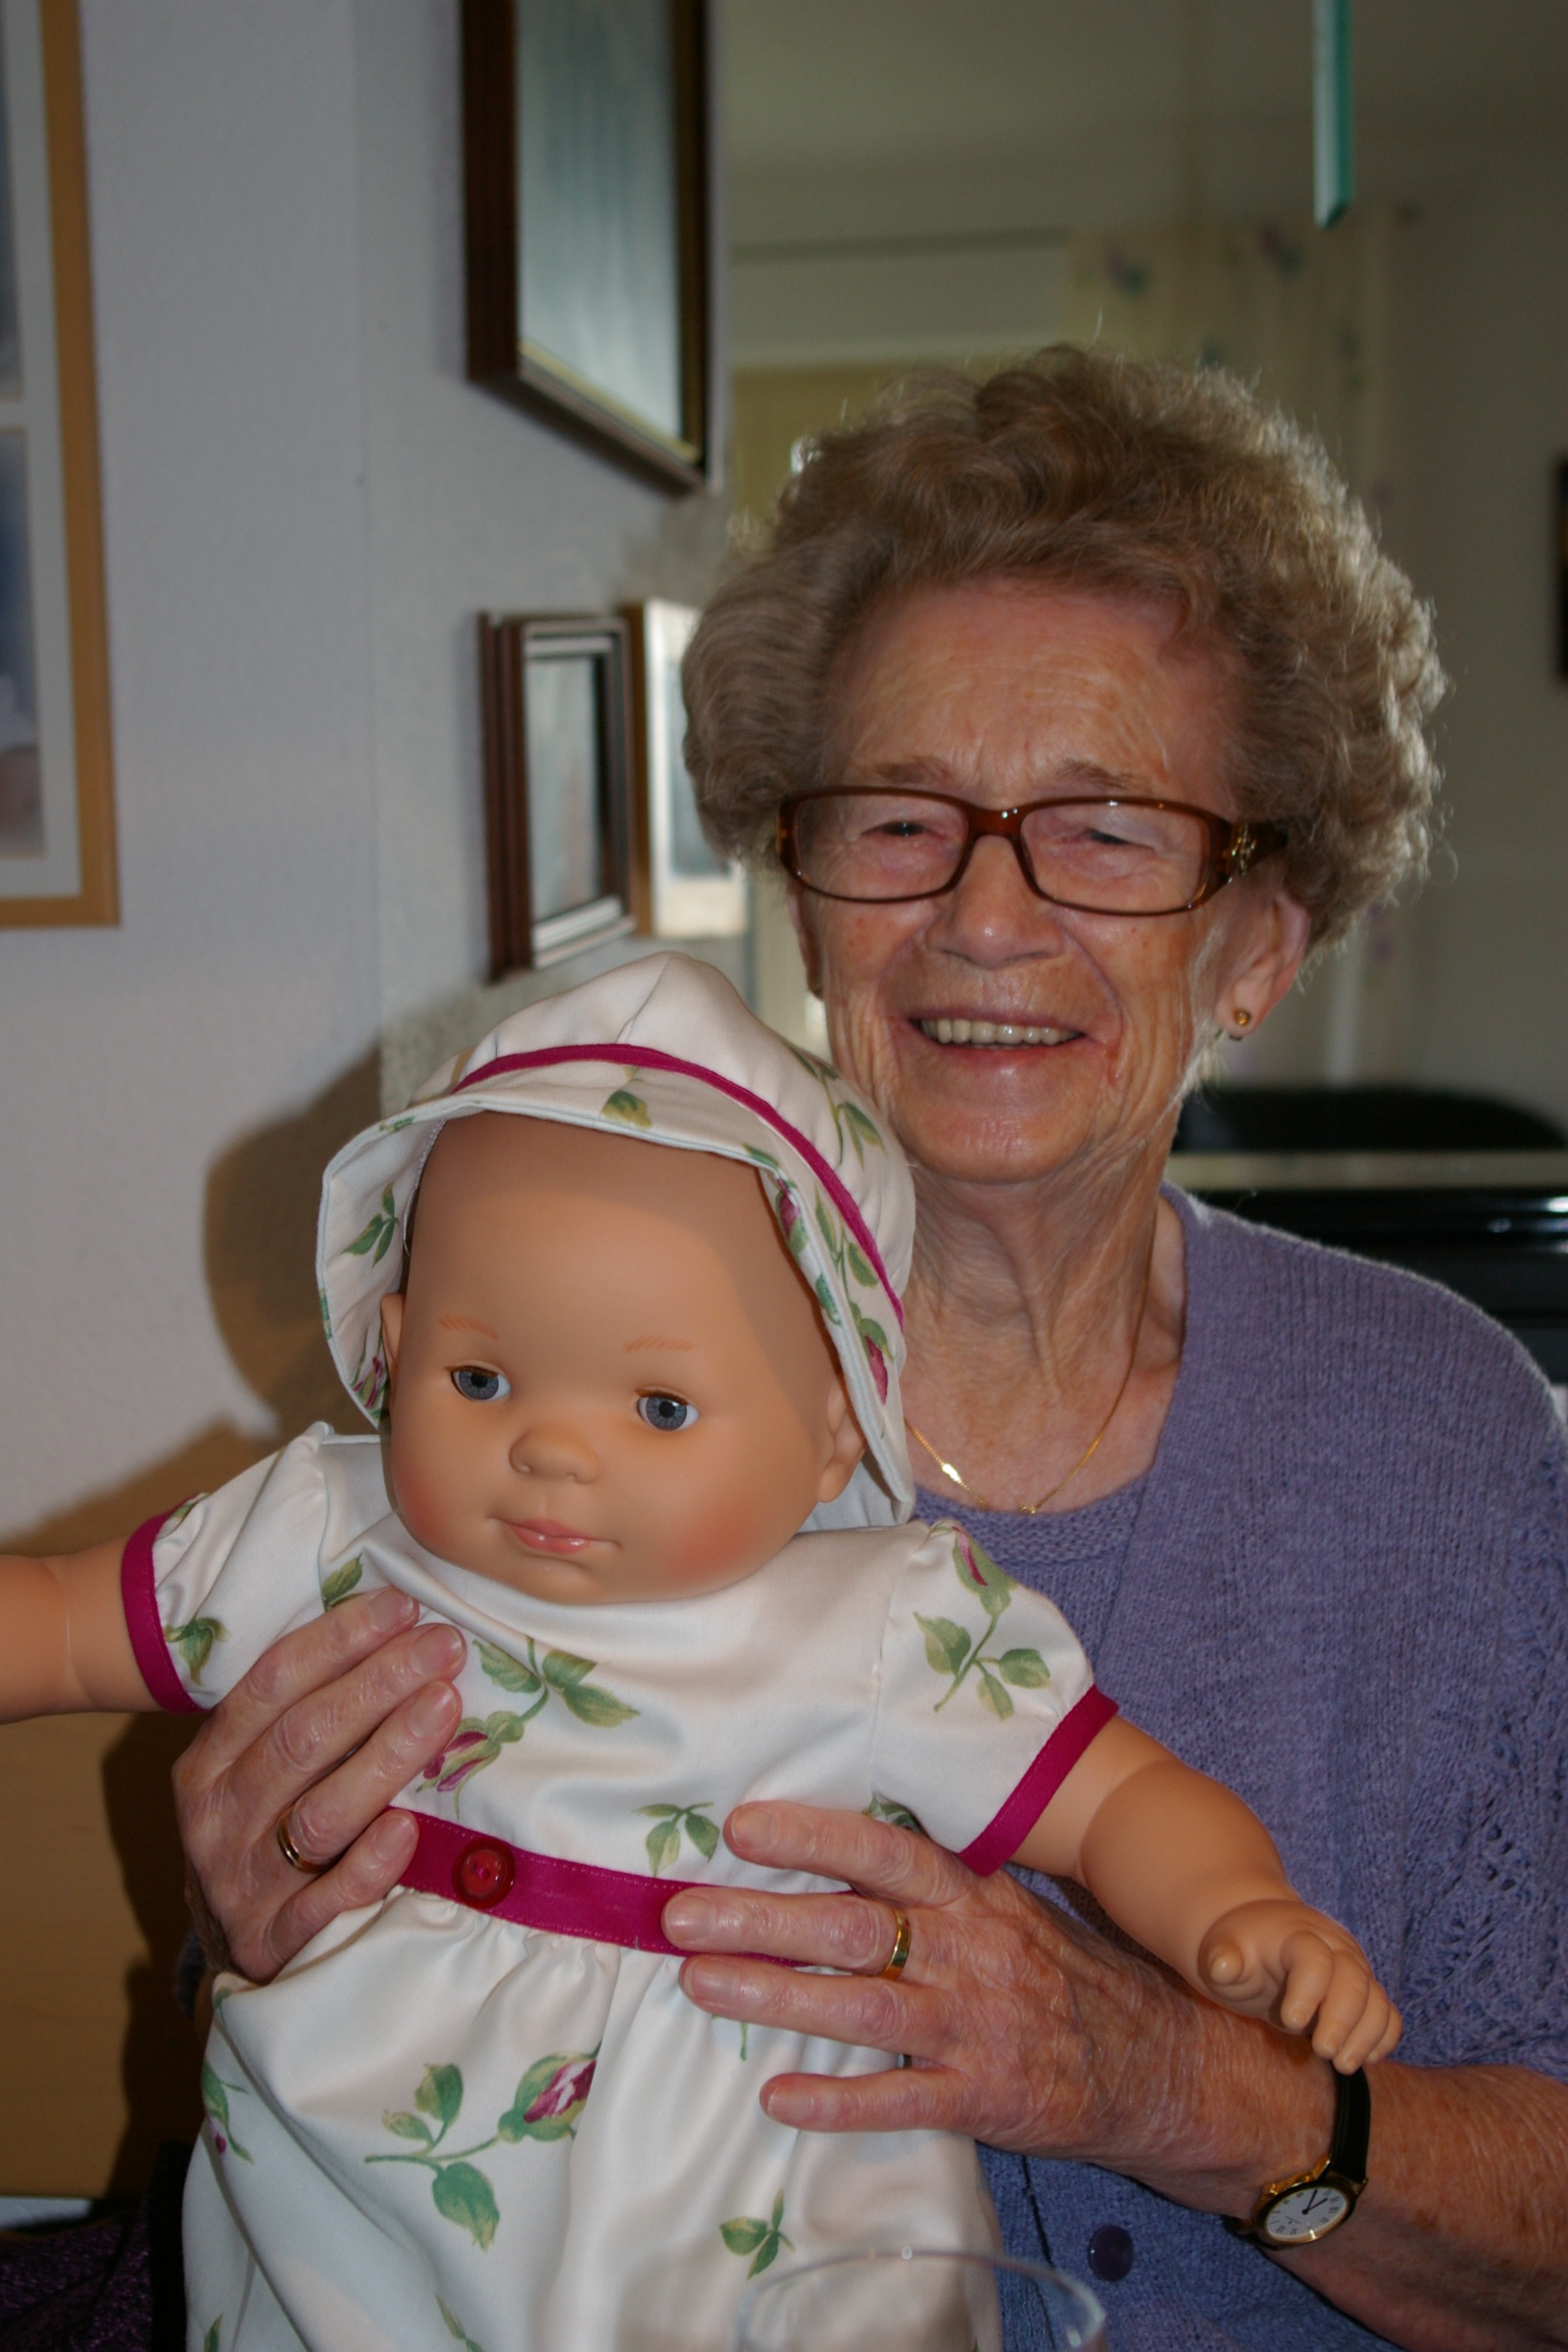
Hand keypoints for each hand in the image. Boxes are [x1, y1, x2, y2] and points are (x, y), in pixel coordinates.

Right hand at [173, 1588, 463, 1982]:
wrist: (237, 1943)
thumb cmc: (269, 1828)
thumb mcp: (260, 1765)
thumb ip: (308, 1708)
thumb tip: (399, 1629)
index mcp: (210, 1759)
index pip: (272, 1682)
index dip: (338, 1640)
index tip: (402, 1608)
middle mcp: (218, 1817)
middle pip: (302, 1738)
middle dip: (378, 1683)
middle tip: (443, 1647)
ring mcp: (242, 1883)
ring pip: (321, 1814)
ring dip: (387, 1755)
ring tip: (443, 1707)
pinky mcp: (273, 1944)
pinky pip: (325, 1903)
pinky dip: (368, 1865)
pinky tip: (409, 1829)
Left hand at [662, 1799, 1335, 2210]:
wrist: (1165, 2064)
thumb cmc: (1069, 1974)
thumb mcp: (1013, 1907)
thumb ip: (937, 1885)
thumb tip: (840, 1848)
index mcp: (975, 1896)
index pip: (885, 1851)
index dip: (813, 1837)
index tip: (741, 1826)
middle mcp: (970, 1953)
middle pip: (850, 1928)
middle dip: (758, 1918)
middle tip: (678, 1913)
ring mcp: (974, 2028)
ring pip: (859, 2008)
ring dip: (773, 1995)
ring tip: (699, 1984)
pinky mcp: (983, 2099)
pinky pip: (900, 2099)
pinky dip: (836, 2098)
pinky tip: (777, 2094)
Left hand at [1199, 1899, 1401, 2071]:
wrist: (1262, 1934)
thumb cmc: (1240, 1948)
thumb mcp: (1222, 1950)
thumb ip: (1222, 1959)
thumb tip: (1223, 1968)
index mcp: (1296, 1936)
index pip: (1314, 1958)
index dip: (1308, 1991)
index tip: (1290, 2022)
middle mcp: (1333, 1948)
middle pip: (1353, 1979)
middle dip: (1342, 2020)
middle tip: (1324, 2052)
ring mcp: (1352, 1970)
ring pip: (1376, 1999)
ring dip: (1366, 2035)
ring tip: (1343, 2064)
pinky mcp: (1363, 1992)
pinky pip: (1387, 2014)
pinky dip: (1383, 2037)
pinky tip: (1364, 2058)